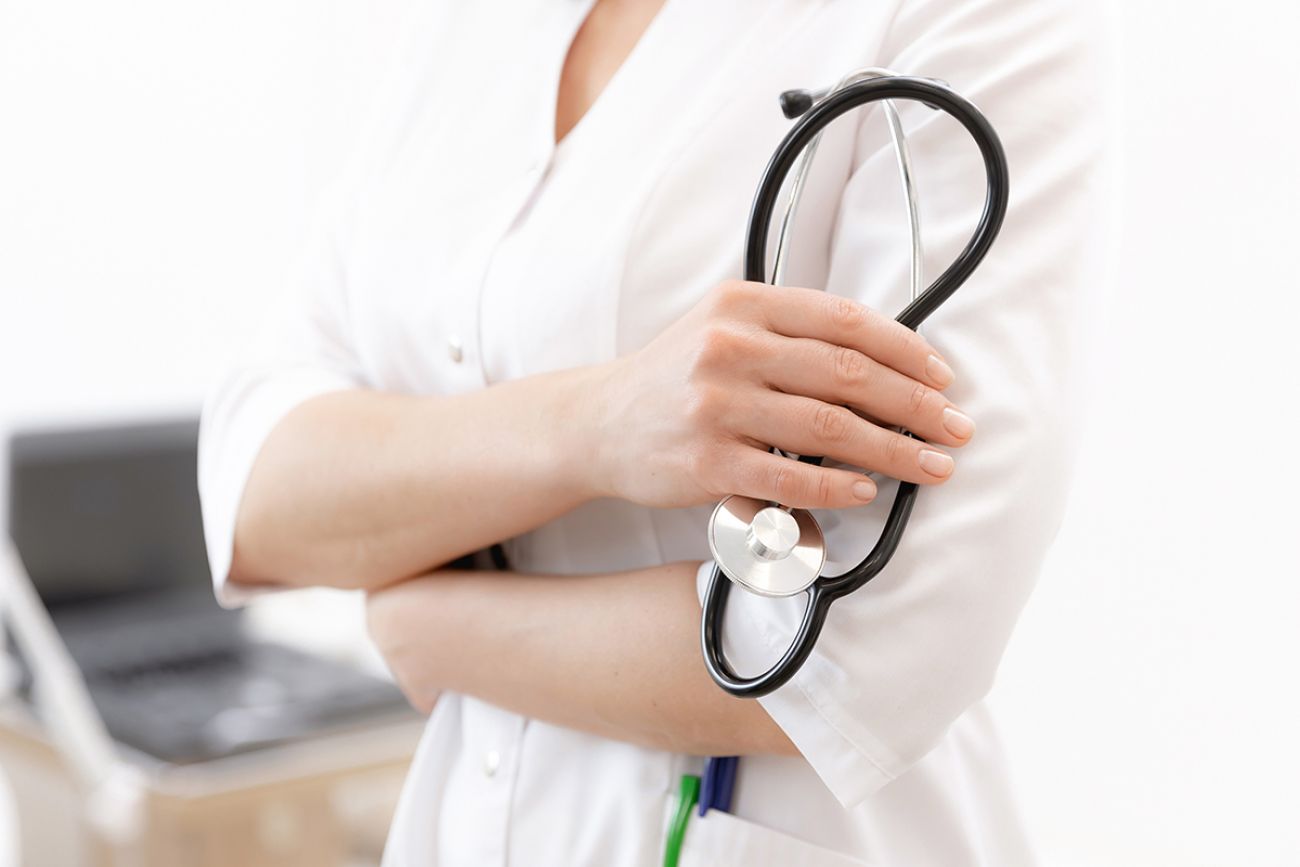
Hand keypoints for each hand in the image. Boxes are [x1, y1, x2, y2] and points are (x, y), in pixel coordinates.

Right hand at [590, 280, 973, 509]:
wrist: (597, 422)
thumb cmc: (675, 377)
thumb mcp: (721, 327)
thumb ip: (788, 330)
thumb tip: (886, 358)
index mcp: (743, 304)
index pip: (845, 320)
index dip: (907, 350)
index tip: (944, 378)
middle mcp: (729, 347)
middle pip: (848, 374)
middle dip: (916, 404)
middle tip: (957, 429)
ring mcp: (715, 405)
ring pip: (828, 427)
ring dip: (893, 450)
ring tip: (933, 466)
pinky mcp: (705, 461)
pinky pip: (789, 475)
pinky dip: (836, 486)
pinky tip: (867, 491)